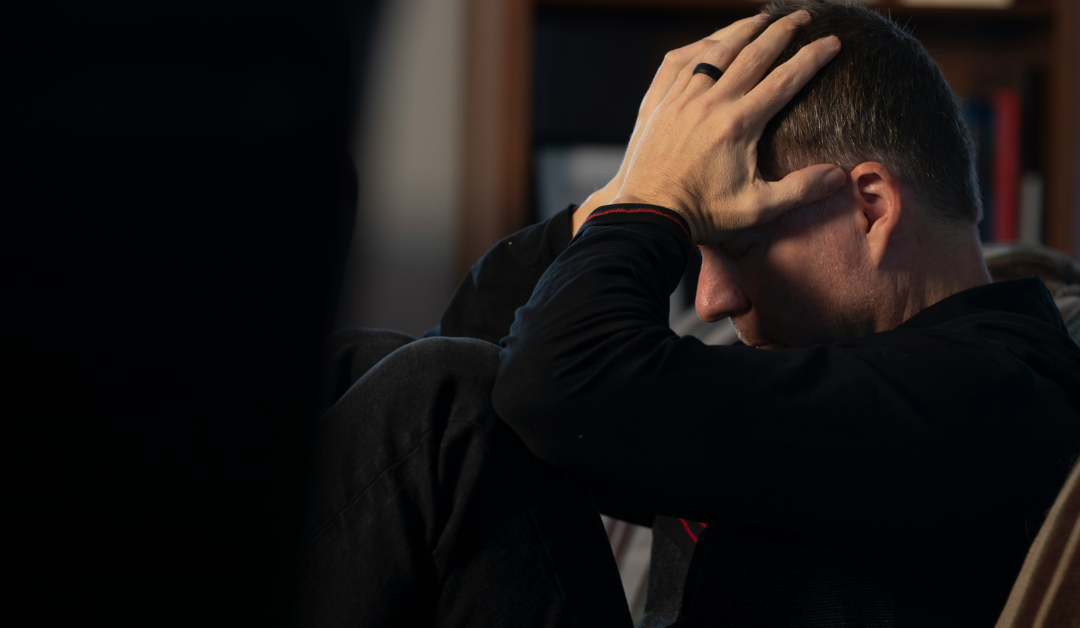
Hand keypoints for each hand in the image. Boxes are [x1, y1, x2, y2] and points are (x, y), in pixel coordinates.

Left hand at [611, 10, 845, 244]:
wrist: (649, 216)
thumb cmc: (703, 215)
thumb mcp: (757, 209)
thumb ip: (800, 190)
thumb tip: (839, 176)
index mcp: (739, 124)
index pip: (785, 79)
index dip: (813, 57)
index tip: (832, 42)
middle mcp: (710, 103)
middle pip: (753, 54)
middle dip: (782, 31)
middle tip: (804, 17)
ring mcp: (681, 99)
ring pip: (716, 50)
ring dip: (742, 29)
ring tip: (763, 17)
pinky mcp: (660, 103)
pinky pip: (680, 61)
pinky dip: (700, 45)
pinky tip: (713, 40)